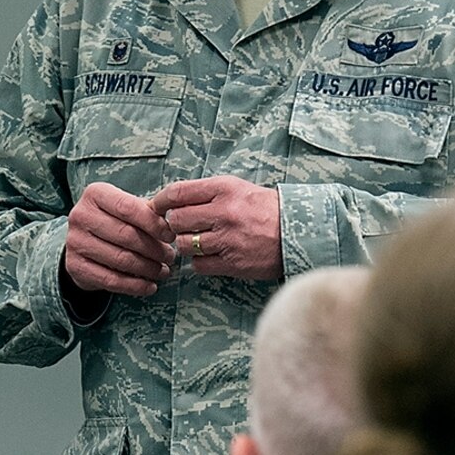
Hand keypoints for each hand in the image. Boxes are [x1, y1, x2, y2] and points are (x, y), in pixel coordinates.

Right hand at [64, 181, 174, 299]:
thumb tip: (174, 220)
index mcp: (95, 194)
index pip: (128, 208)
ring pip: (121, 259)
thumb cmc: (111, 221)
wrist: (82, 242)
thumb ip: (147, 211)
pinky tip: (150, 286)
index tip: (171, 236)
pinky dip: (135, 286)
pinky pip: (111, 280)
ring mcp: (75, 243)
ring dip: (148, 268)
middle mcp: (81, 216)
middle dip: (154, 249)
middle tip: (170, 257)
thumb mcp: (125, 208)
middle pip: (126, 236)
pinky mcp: (76, 267)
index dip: (153, 223)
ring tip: (163, 271)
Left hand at [152, 175, 282, 282]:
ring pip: (184, 245)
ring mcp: (227, 239)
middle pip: (176, 221)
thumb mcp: (238, 189)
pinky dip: (200, 262)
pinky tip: (211, 255)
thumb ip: (207, 193)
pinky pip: (198, 265)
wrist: (298, 232)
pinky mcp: (231, 263)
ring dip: (186, 245)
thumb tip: (172, 202)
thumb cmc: (265, 210)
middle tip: (183, 227)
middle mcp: (224, 212)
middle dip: (175, 226)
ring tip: (199, 241)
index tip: (156, 207)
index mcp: (224, 189)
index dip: (160, 201)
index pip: (178, 192)